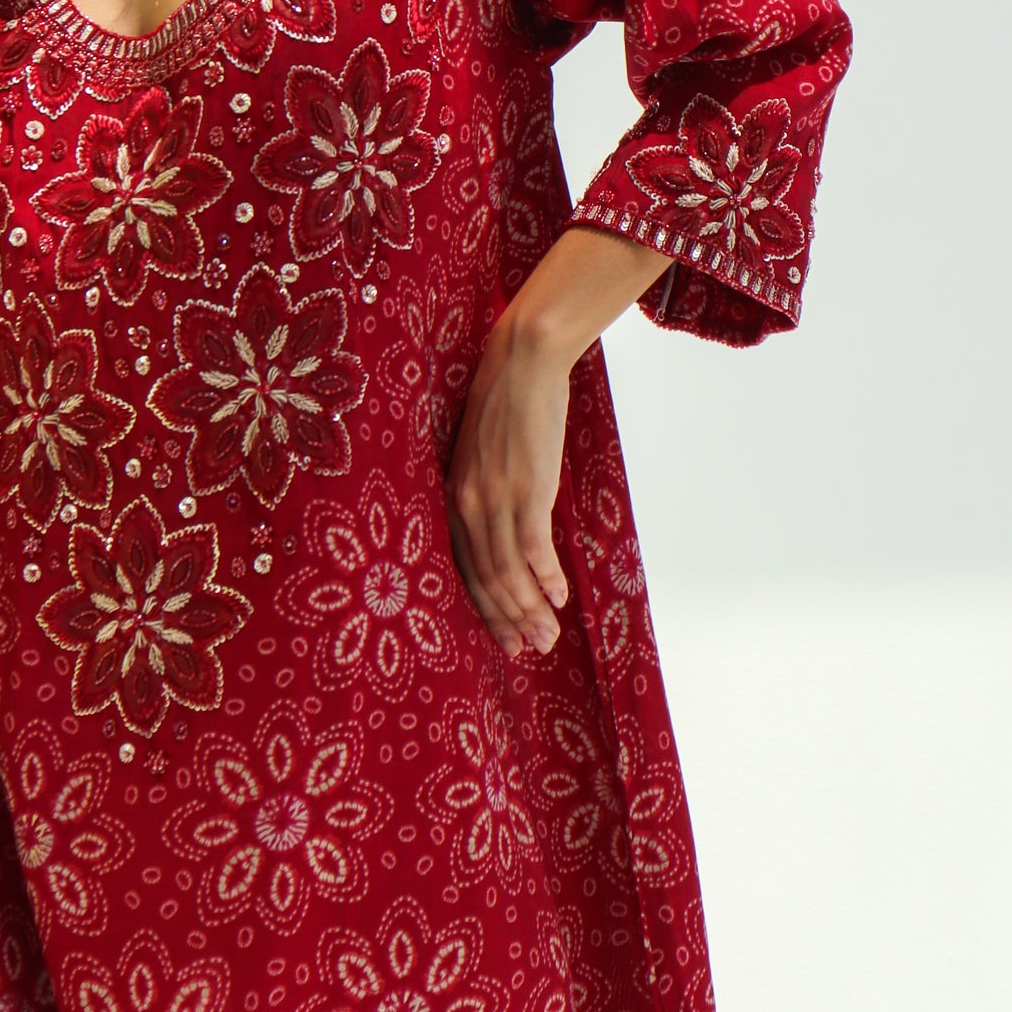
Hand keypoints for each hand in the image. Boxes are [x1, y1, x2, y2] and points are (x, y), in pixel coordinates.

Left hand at [445, 228, 671, 656]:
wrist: (522, 360)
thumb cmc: (506, 404)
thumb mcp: (483, 454)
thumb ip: (488, 493)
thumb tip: (511, 530)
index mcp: (453, 494)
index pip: (463, 567)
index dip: (484, 608)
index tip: (503, 638)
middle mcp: (467, 501)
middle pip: (483, 578)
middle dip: (508, 620)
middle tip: (530, 651)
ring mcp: (495, 495)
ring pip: (507, 571)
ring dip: (529, 610)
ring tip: (548, 637)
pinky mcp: (526, 485)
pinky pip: (532, 547)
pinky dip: (545, 578)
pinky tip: (558, 598)